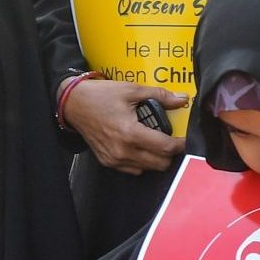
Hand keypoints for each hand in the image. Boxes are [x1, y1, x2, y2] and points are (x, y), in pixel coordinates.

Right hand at [64, 79, 186, 173]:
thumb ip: (159, 95)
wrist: (73, 104)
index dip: (181, 144)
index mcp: (130, 133)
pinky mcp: (107, 162)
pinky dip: (142, 161)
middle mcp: (122, 151)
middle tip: (172, 139)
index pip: (166, 148)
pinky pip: (133, 169)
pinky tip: (141, 146)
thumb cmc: (100, 95)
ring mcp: (114, 159)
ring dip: (157, 158)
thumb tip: (181, 99)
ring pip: (148, 169)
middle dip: (170, 153)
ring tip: (156, 141)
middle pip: (160, 164)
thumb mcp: (131, 90)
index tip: (186, 138)